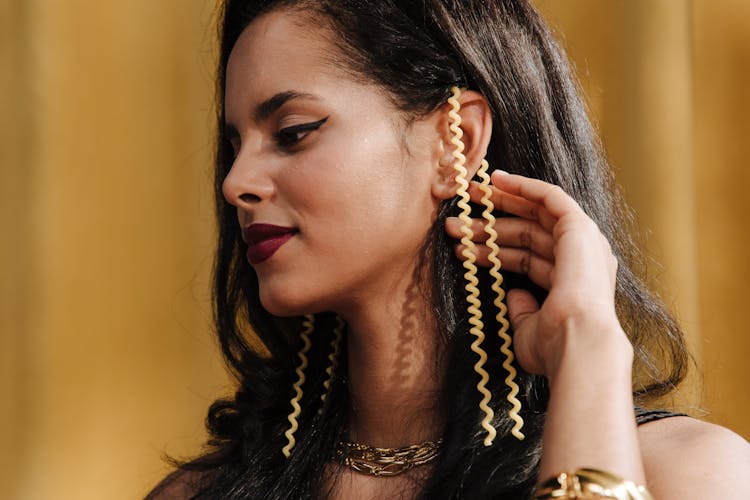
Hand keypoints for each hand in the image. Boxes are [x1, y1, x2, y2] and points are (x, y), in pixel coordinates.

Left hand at [445, 171, 629, 377]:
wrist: (576, 343)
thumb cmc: (553, 346)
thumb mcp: (527, 328)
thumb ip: (521, 310)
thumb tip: (512, 295)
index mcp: (572, 284)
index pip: (527, 258)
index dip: (494, 250)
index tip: (465, 244)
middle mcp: (582, 260)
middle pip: (528, 233)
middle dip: (490, 225)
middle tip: (458, 220)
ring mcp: (583, 242)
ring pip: (534, 214)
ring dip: (497, 206)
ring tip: (463, 204)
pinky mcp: (580, 228)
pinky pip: (551, 198)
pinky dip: (524, 187)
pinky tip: (497, 179)